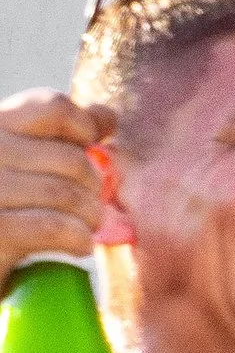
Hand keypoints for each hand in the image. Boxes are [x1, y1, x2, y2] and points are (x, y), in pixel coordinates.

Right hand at [0, 91, 112, 280]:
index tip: (89, 150)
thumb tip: (106, 115)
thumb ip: (59, 137)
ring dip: (89, 216)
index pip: (52, 107)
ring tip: (86, 227)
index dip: (85, 129)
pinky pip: (56, 227)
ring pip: (67, 194)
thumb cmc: (8, 209)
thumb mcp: (25, 163)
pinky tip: (77, 245)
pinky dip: (77, 238)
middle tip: (90, 207)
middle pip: (71, 158)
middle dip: (92, 187)